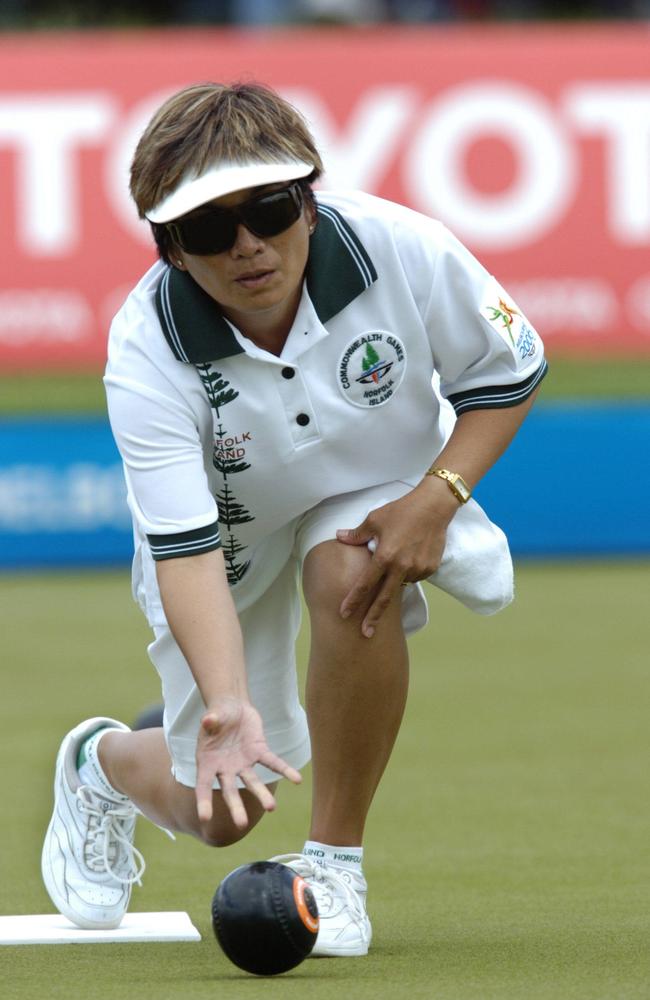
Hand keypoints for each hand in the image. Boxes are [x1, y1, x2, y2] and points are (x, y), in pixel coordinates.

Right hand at [195, 697, 300, 828]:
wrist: (232, 707)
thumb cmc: (216, 716)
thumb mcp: (211, 717)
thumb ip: (210, 720)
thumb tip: (208, 721)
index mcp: (207, 763)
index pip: (203, 785)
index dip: (204, 801)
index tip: (205, 818)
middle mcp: (225, 768)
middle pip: (230, 790)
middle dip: (236, 806)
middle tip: (242, 824)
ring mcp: (243, 762)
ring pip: (252, 781)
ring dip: (262, 793)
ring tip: (271, 807)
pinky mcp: (259, 751)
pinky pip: (272, 762)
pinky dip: (285, 770)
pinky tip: (297, 779)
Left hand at [336, 481, 457, 637]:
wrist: (434, 506)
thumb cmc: (402, 510)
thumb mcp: (375, 519)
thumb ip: (357, 534)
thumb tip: (339, 537)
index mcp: (385, 556)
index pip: (365, 584)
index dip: (353, 600)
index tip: (344, 613)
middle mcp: (401, 567)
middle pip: (384, 598)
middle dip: (373, 618)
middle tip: (365, 633)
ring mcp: (418, 569)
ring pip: (402, 583)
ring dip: (396, 579)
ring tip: (400, 556)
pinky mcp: (431, 568)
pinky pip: (416, 576)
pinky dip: (410, 571)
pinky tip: (411, 556)